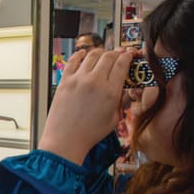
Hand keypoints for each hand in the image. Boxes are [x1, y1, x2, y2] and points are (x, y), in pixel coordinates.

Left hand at [38, 48, 132, 164]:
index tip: (129, 55)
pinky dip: (80, 54)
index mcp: (110, 92)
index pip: (122, 64)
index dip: (127, 56)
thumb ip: (121, 100)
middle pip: (109, 56)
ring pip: (92, 54)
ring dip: (100, 53)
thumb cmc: (89, 134)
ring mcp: (78, 80)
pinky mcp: (65, 81)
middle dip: (115, 53)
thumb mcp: (114, 119)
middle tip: (117, 56)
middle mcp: (95, 82)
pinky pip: (73, 60)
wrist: (66, 140)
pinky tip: (83, 55)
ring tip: (102, 56)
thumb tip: (125, 88)